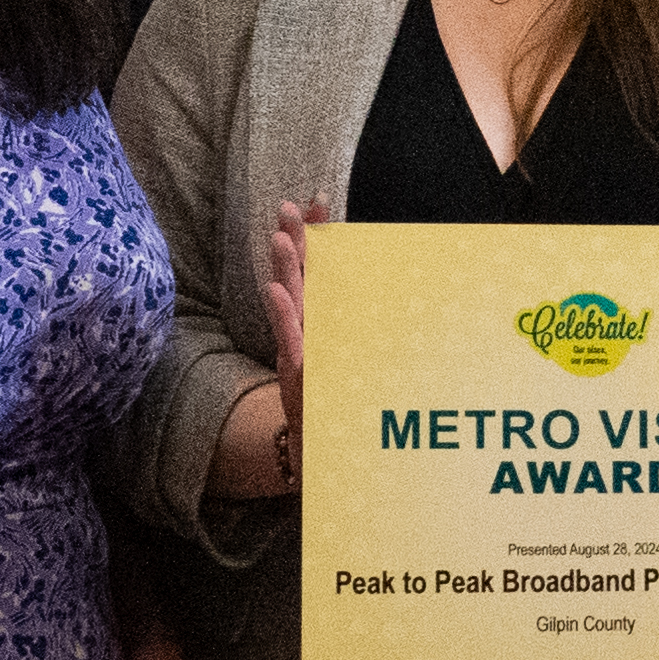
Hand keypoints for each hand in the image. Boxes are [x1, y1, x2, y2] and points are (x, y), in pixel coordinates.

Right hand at [259, 198, 333, 453]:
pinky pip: (289, 340)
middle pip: (297, 280)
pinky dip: (282, 315)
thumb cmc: (338, 407)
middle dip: (293, 242)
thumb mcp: (349, 361)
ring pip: (289, 304)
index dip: (315, 238)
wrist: (321, 456)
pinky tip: (275, 290)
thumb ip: (355, 326)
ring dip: (284, 270)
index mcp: (317, 325)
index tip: (319, 202)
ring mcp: (297, 352)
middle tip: (289, 207)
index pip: (316, 273)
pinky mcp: (296, 375)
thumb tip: (383, 291)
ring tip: (281, 237)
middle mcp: (304, 333)